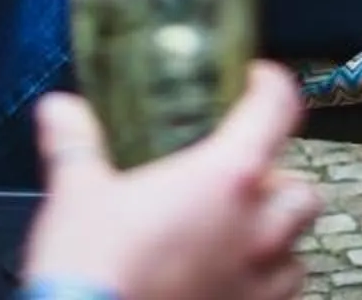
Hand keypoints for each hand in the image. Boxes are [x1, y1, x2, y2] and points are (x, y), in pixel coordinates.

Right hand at [26, 64, 317, 299]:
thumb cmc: (95, 270)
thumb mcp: (76, 193)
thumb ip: (75, 143)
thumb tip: (60, 111)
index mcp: (226, 178)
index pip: (276, 109)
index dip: (271, 86)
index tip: (256, 83)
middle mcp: (257, 228)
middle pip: (301, 189)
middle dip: (278, 181)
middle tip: (241, 179)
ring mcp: (259, 281)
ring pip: (297, 250)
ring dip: (276, 237)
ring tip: (240, 234)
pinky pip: (279, 298)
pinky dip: (263, 285)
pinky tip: (228, 280)